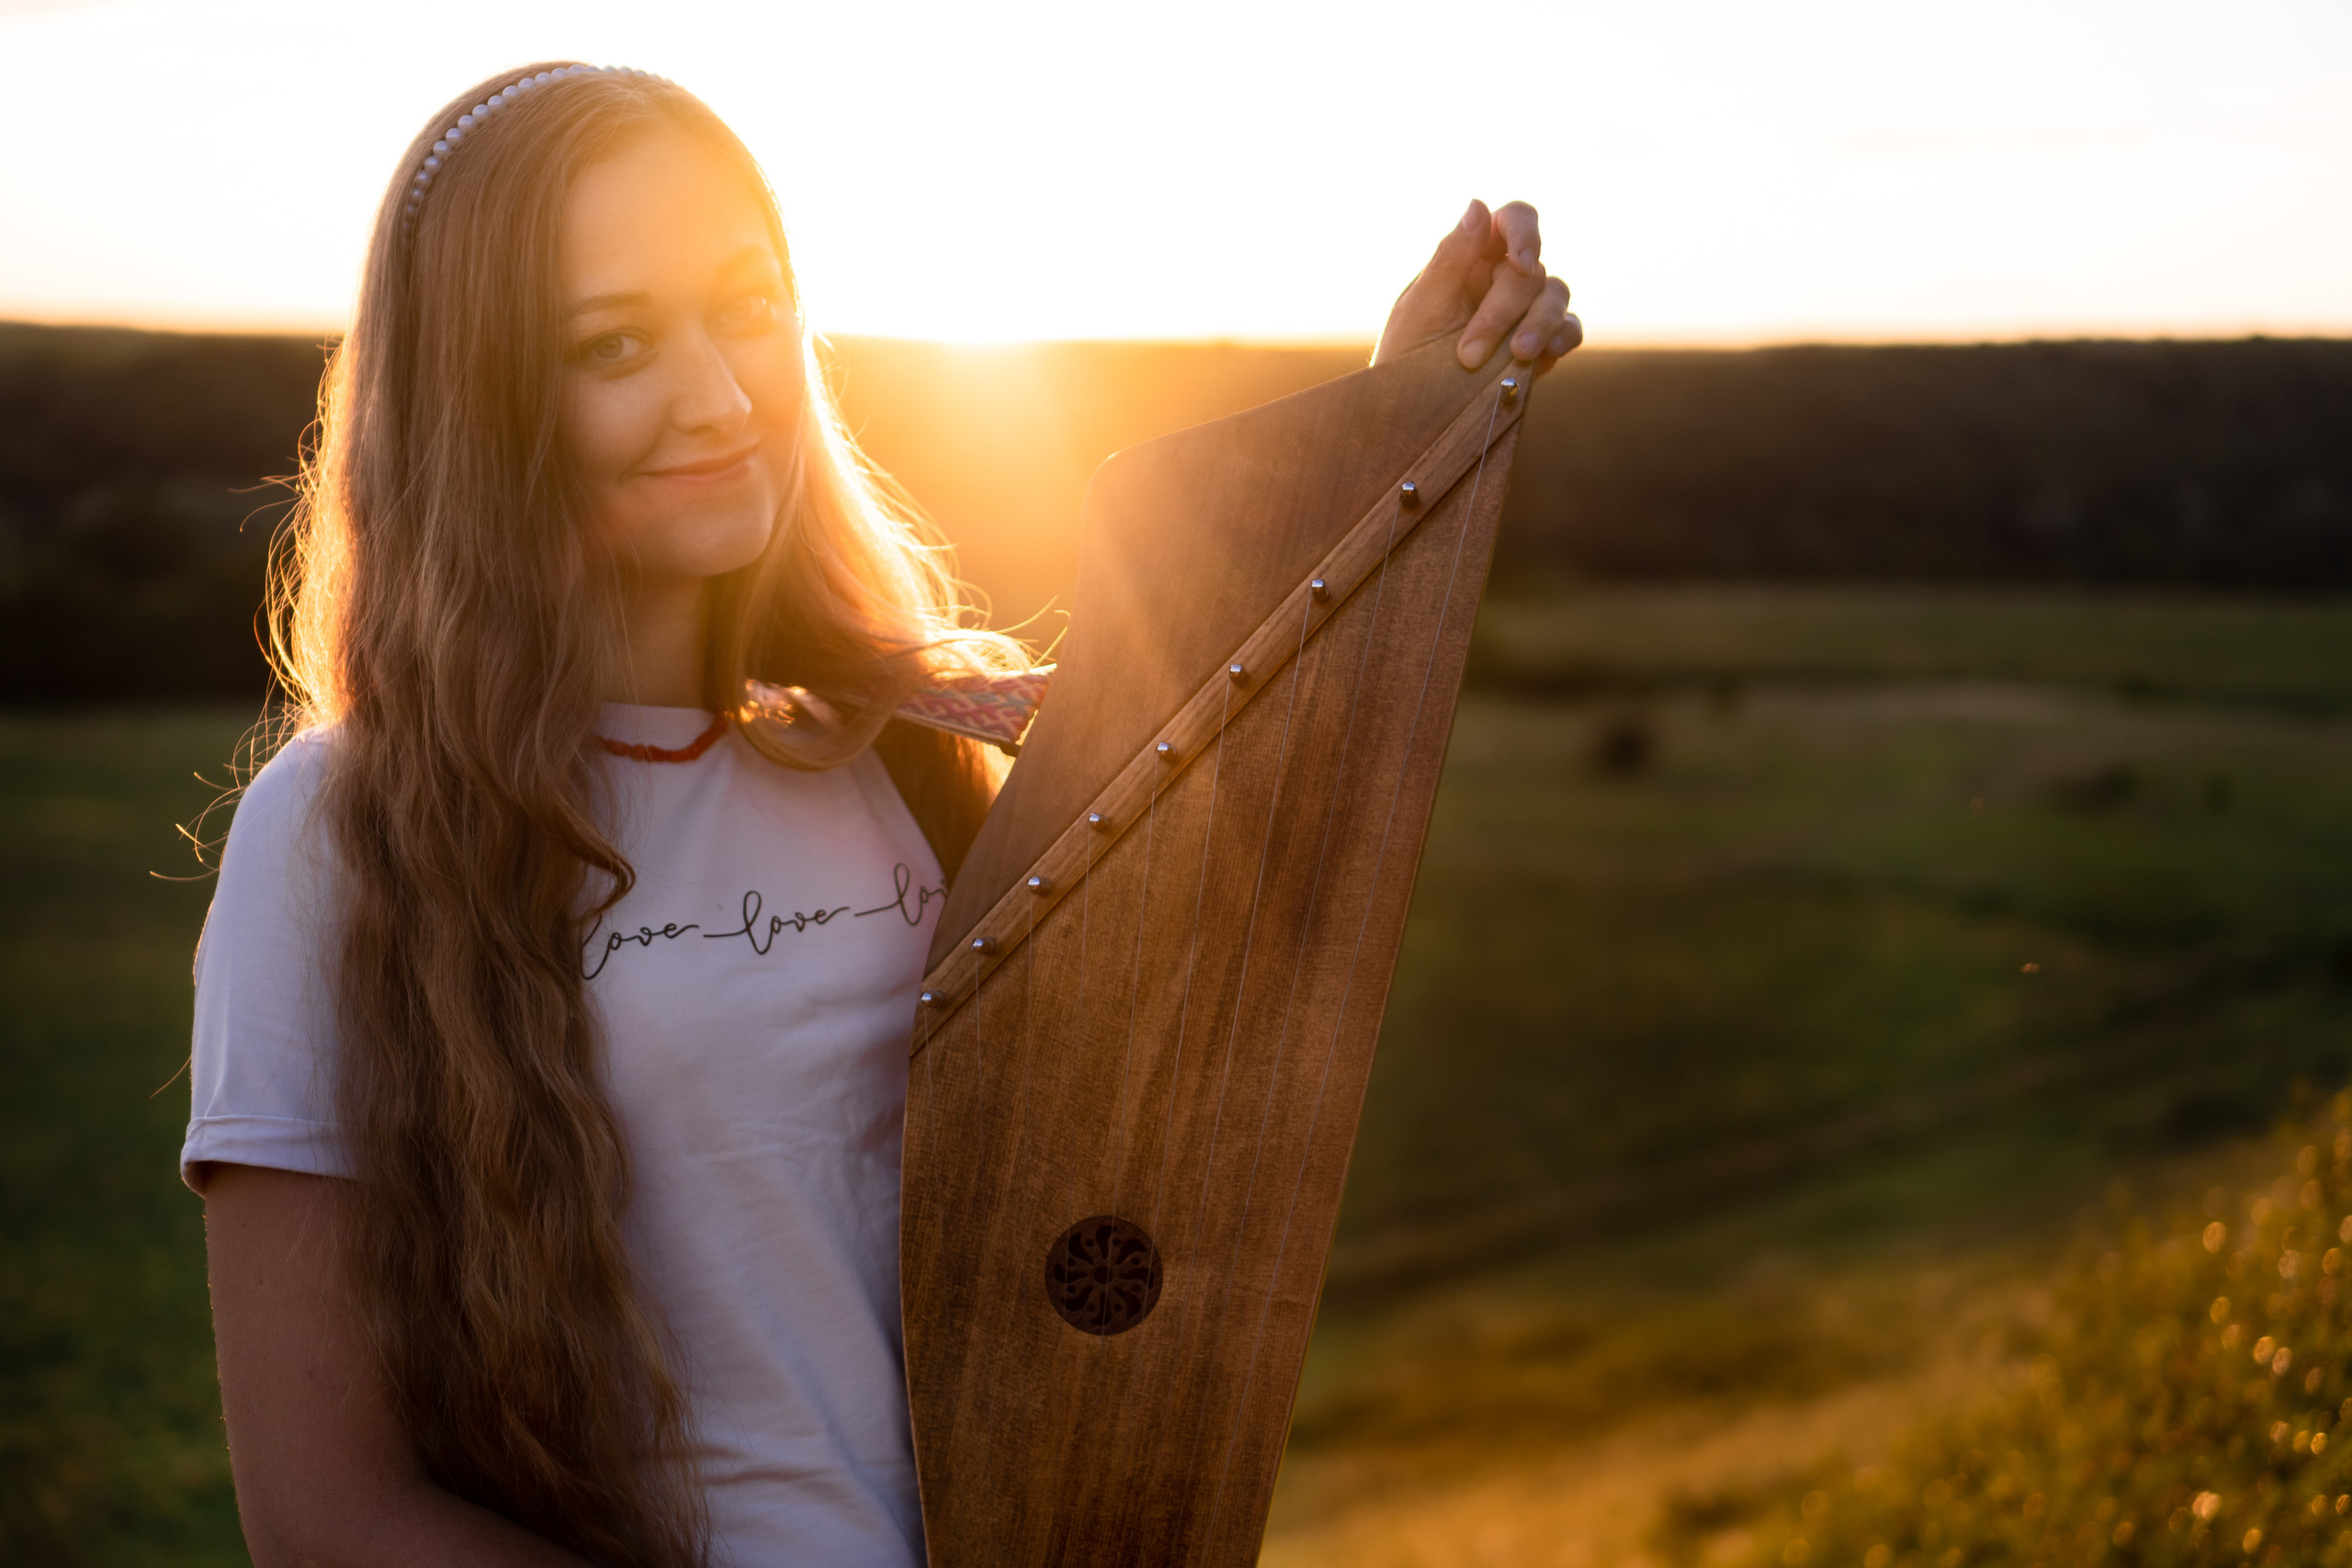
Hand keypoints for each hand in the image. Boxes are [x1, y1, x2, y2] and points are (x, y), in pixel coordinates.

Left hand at [1371, 200, 1579, 376]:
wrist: (1413, 414)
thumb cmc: (1406, 355)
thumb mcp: (1420, 307)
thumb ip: (1450, 258)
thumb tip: (1478, 204)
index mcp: (1473, 255)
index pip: (1514, 220)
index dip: (1526, 233)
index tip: (1521, 264)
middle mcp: (1504, 276)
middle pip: (1530, 271)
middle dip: (1504, 311)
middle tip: (1469, 354)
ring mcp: (1527, 310)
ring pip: (1556, 295)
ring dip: (1539, 324)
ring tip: (1516, 356)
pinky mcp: (1543, 344)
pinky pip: (1569, 329)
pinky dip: (1564, 336)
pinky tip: (1549, 353)